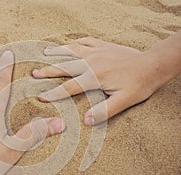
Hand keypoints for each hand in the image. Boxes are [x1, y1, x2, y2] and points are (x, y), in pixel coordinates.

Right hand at [32, 37, 165, 124]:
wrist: (153, 65)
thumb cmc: (139, 84)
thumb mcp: (124, 101)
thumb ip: (104, 112)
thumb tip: (85, 121)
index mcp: (94, 77)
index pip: (69, 88)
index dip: (53, 93)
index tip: (40, 97)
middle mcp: (92, 62)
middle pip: (64, 67)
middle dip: (48, 71)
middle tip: (34, 73)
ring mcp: (97, 51)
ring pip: (71, 51)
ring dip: (57, 53)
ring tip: (44, 54)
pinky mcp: (103, 46)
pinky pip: (85, 41)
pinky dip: (75, 43)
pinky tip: (69, 44)